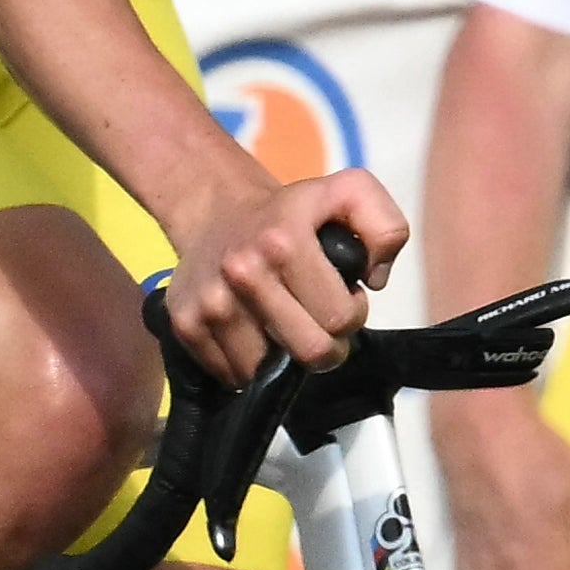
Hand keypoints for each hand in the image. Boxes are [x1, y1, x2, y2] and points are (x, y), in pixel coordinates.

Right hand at [163, 163, 398, 388]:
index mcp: (285, 240)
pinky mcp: (184, 325)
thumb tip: (373, 280)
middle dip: (325, 344)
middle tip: (316, 319)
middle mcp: (242, 272)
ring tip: (281, 322)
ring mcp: (210, 302)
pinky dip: (248, 363)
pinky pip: (232, 376)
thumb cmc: (293, 212)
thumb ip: (385, 227)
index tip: (339, 297)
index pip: (340, 319)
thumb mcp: (350, 193)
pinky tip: (252, 331)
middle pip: (310, 353)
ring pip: (269, 372)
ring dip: (281, 356)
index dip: (351, 313)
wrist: (217, 208)